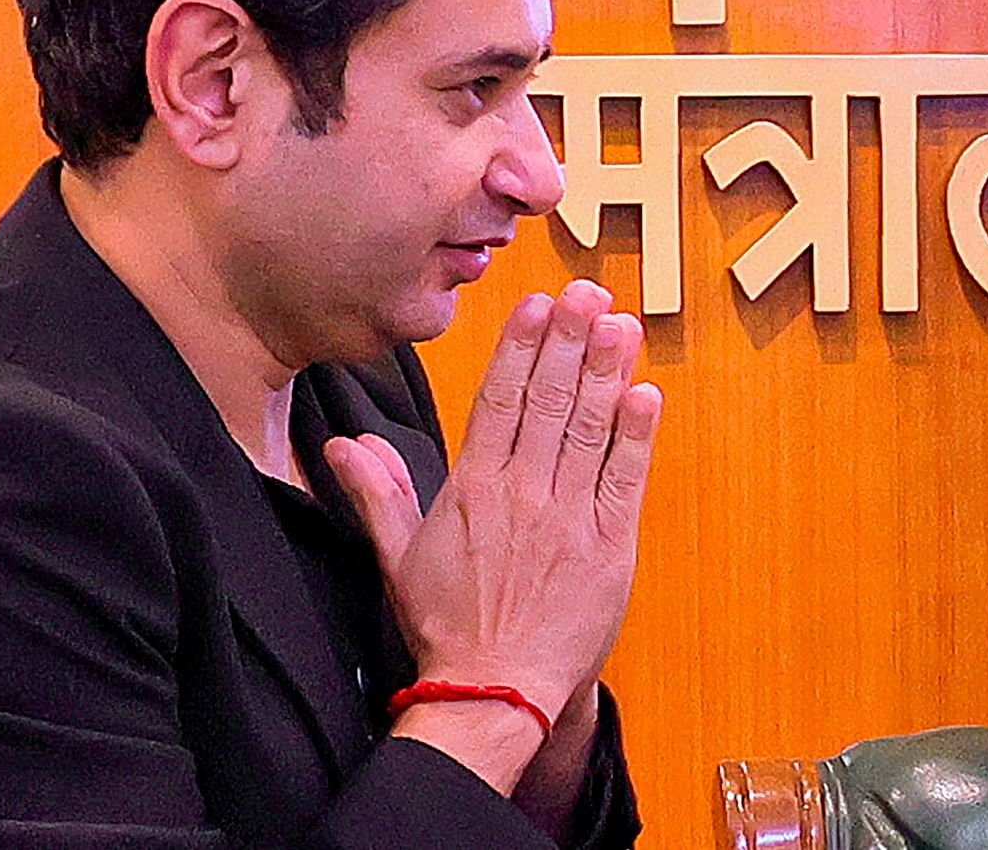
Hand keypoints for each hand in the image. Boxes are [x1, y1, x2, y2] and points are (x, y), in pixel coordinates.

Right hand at [326, 282, 660, 771]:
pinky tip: (645, 393)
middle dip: (570, 341)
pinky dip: (636, 436)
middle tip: (588, 293)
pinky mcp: (608, 547)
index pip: (500, 400)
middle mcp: (522, 493)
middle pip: (550, 401)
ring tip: (619, 324)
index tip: (537, 304)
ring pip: (590, 428)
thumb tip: (341, 446)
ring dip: (606, 372)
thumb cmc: (446, 629)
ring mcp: (568, 518)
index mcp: (474, 489)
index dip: (521, 347)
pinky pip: (625, 479)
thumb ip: (377, 494)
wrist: (492, 694)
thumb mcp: (398, 558)